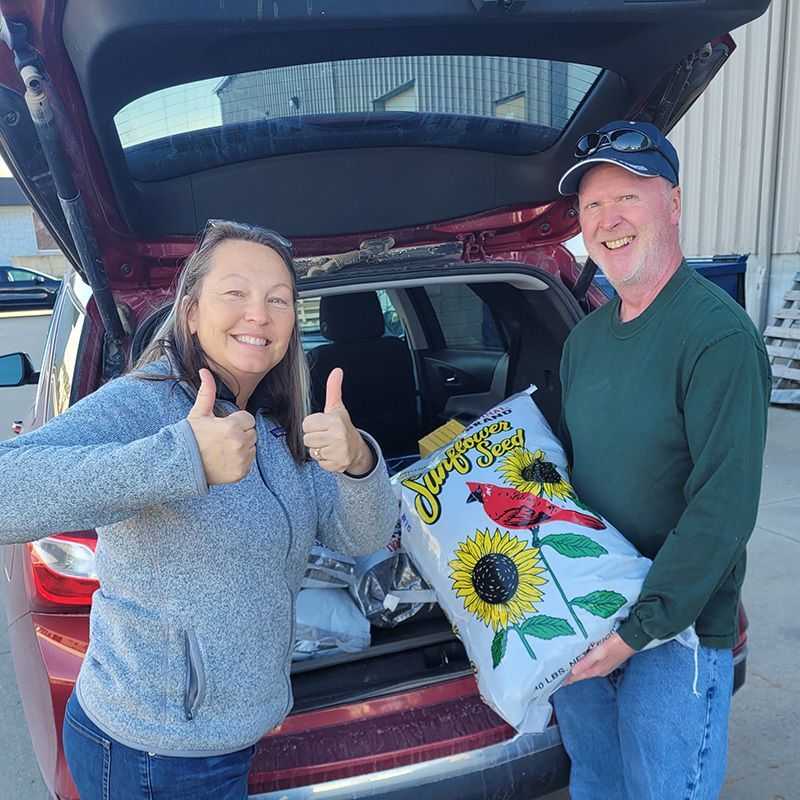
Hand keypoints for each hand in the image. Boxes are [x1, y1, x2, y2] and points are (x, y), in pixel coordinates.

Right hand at [187, 369, 256, 484]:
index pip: (248, 418)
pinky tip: (225, 459)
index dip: (236, 421)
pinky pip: (249, 462)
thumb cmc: (189, 437)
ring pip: (252, 447)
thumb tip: (205, 371)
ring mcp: (241, 460)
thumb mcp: (198, 414)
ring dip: (242, 446)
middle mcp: (239, 443)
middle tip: (222, 438)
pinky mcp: (241, 473)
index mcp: (232, 427)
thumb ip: (207, 392)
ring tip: (223, 448)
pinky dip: (241, 461)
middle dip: (240, 433)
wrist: (180, 465)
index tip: (224, 426)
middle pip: (252, 432)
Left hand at [302, 368, 374, 474]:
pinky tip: (332, 454)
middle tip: (326, 435)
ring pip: (311, 451)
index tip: (323, 425)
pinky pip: (319, 463)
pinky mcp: (337, 464)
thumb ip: (334, 389)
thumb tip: (337, 371)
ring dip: (318, 449)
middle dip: (314, 438)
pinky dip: (324, 460)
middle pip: (307, 439)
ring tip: (328, 444)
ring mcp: (338, 451)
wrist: (356, 449)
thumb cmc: (343, 426)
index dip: (312, 425)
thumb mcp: (337, 407)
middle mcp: (337, 436)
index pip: (306, 424)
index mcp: (334, 421)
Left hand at [562, 633, 635, 685]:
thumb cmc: (615, 645)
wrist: (631, 640)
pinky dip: (583, 665)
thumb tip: (573, 673)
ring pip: (586, 670)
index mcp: (596, 670)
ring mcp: (604, 666)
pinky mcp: (606, 661)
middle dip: (570, 676)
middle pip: (581, 675)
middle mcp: (599, 670)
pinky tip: (580, 661)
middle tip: (558, 675)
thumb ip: (586, 662)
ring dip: (577, 670)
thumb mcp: (599, 653)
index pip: (577, 677)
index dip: (567, 679)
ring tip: (566, 669)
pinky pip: (591, 665)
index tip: (556, 682)